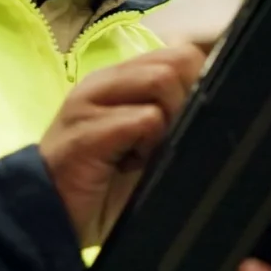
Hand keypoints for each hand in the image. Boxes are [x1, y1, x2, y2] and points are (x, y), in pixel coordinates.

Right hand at [40, 44, 205, 247]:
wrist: (46, 217)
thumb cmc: (102, 184)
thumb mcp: (146, 146)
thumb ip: (173, 120)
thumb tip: (224, 109)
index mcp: (122, 79)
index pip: (182, 53)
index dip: (200, 84)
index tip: (194, 121)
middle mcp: (107, 81)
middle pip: (179, 61)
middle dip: (189, 101)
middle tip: (171, 140)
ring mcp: (91, 101)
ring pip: (162, 81)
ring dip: (170, 121)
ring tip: (148, 153)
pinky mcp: (86, 131)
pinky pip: (143, 120)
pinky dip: (151, 146)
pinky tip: (132, 166)